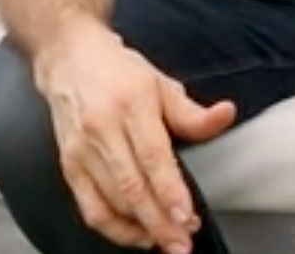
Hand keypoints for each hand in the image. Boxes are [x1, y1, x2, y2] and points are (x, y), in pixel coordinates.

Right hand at [33, 20, 235, 251]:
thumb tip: (226, 115)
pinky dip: (112, 227)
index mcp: (131, 105)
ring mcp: (81, 151)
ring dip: (139, 228)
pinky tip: (136, 235)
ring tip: (165, 241)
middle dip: (159, 222)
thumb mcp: (163, 83)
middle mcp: (102, 130)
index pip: (153, 157)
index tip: (187, 216)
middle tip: (181, 242)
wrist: (69, 59)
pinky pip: (88, 206)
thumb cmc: (120, 72)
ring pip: (110, 202)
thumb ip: (193, 111)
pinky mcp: (68, 166)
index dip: (170, 192)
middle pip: (131, 187)